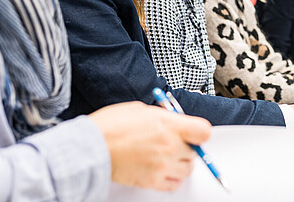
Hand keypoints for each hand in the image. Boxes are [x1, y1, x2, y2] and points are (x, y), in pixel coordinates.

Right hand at [89, 101, 211, 190]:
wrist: (90, 146)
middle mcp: (169, 146)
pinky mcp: (151, 181)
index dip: (200, 133)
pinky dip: (171, 179)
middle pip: (196, 152)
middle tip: (175, 144)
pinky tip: (162, 170)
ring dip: (180, 164)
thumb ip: (164, 117)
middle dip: (187, 148)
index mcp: (169, 124)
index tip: (194, 133)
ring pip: (187, 169)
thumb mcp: (141, 109)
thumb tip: (175, 122)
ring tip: (166, 157)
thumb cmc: (111, 125)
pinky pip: (173, 184)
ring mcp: (162, 165)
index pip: (204, 132)